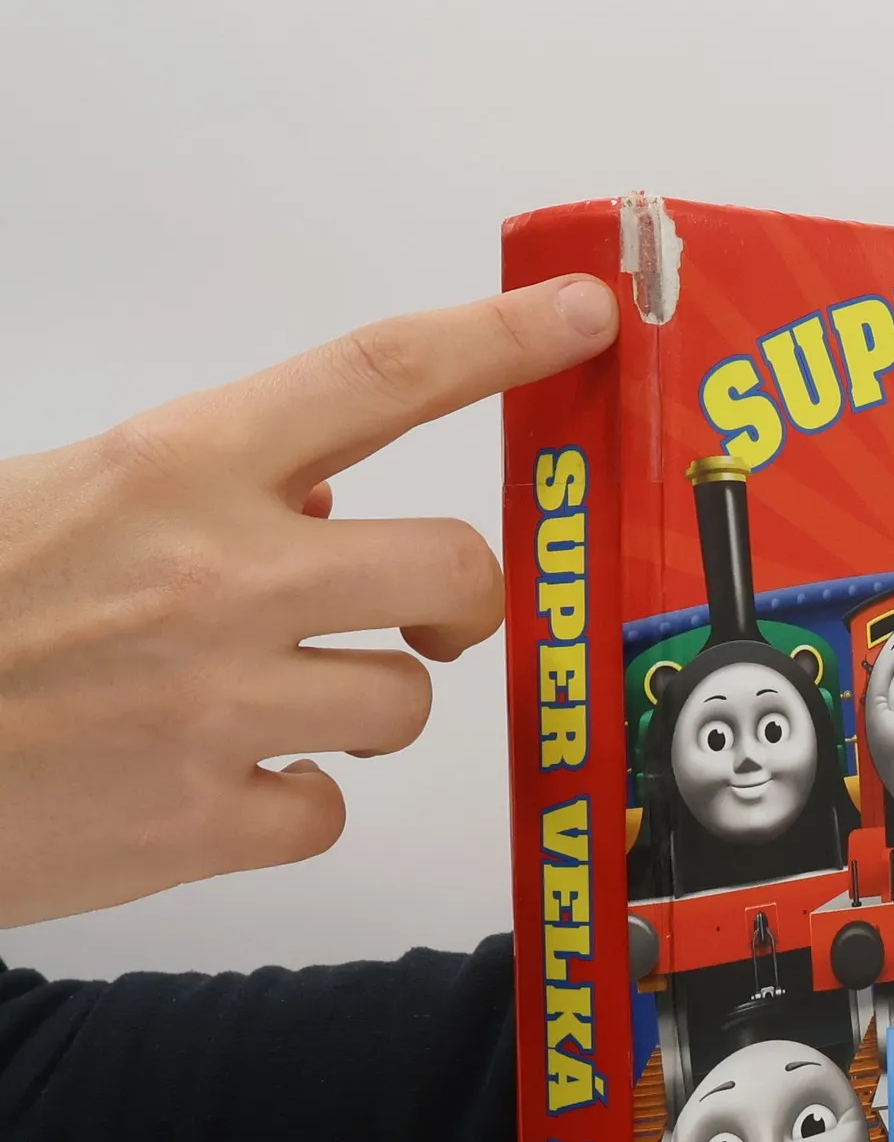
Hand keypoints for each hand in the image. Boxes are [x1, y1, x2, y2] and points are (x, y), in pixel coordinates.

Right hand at [0, 275, 620, 926]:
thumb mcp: (60, 497)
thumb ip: (200, 490)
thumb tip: (327, 499)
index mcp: (173, 467)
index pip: (377, 376)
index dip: (500, 342)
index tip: (585, 319)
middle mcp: (219, 578)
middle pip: (453, 568)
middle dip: (469, 600)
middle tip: (437, 619)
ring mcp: (220, 708)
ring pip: (405, 705)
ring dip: (368, 709)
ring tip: (274, 708)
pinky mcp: (210, 822)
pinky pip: (329, 811)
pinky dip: (293, 805)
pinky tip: (221, 788)